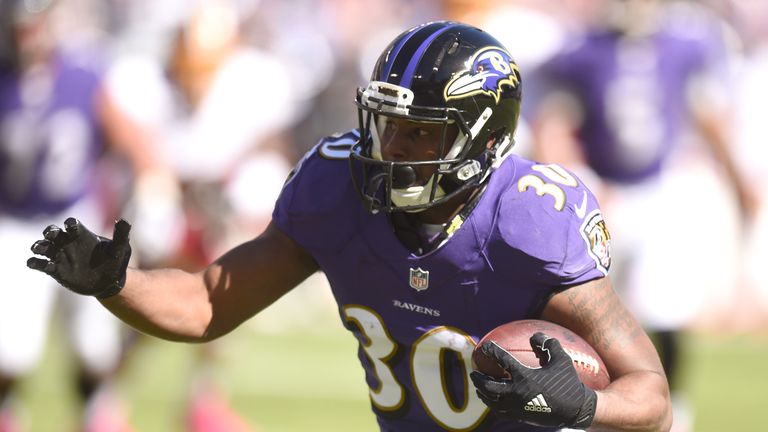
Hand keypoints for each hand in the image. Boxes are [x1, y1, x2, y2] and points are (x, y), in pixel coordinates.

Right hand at [27, 217, 131, 297]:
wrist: (109, 282)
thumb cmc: (115, 262)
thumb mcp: (120, 248)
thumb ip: (121, 235)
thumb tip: (124, 221)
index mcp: (82, 235)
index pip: (72, 224)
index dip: (70, 224)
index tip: (71, 227)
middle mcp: (69, 243)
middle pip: (53, 232)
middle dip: (50, 232)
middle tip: (50, 235)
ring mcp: (61, 256)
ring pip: (43, 247)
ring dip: (38, 246)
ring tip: (38, 249)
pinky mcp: (56, 270)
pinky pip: (41, 264)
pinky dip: (34, 263)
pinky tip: (34, 263)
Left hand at [470, 332, 596, 428]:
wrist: (577, 410)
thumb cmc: (569, 383)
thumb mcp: (561, 359)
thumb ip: (548, 344)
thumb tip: (535, 335)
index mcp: (525, 376)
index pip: (503, 360)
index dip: (492, 351)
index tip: (485, 346)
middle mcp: (517, 392)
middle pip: (489, 386)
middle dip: (478, 379)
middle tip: (474, 372)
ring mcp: (517, 407)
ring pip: (492, 401)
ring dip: (483, 392)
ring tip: (478, 387)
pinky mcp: (520, 417)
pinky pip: (500, 411)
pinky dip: (493, 405)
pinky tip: (492, 401)